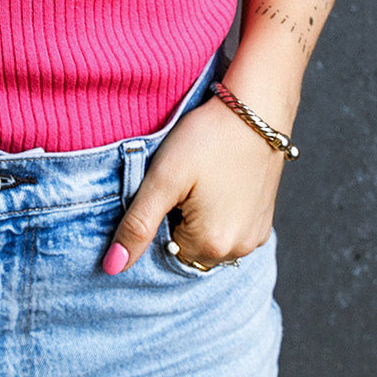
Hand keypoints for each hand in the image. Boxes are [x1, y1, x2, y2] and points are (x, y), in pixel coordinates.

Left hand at [106, 98, 286, 272]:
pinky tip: (219, 183)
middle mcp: (238, 250)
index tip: (169, 188)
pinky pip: (229, 230)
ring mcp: (255, 237)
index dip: (160, 217)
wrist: (256, 109)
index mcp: (211, 245)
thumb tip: (112, 268)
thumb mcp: (163, 179)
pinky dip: (219, 214)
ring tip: (202, 181)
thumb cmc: (207, 138)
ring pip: (208, 240)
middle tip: (185, 182)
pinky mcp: (264, 222)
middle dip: (179, 221)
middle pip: (187, 249)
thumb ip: (137, 226)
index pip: (164, 249)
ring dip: (199, 219)